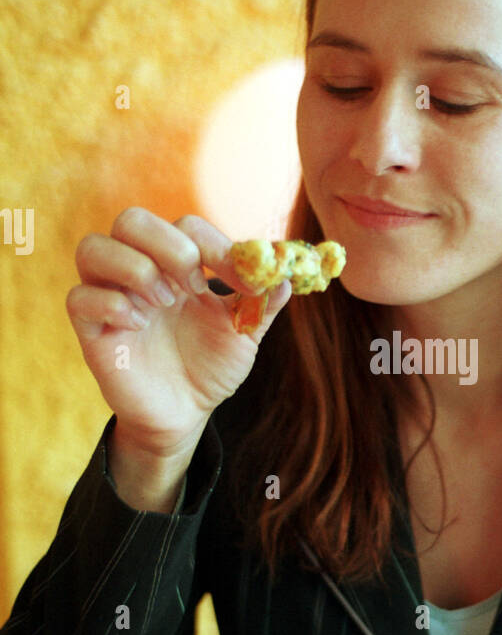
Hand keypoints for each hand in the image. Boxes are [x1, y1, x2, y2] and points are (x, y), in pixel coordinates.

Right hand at [66, 207, 289, 456]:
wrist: (185, 414)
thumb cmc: (210, 366)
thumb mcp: (245, 334)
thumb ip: (264, 303)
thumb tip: (288, 275)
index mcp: (177, 264)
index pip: (187, 227)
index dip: (218, 247)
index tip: (246, 282)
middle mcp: (139, 271)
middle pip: (132, 220)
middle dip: (169, 246)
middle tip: (195, 285)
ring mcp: (111, 296)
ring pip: (93, 248)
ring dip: (135, 268)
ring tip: (165, 302)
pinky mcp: (91, 329)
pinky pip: (79, 297)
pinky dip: (112, 305)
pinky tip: (139, 327)